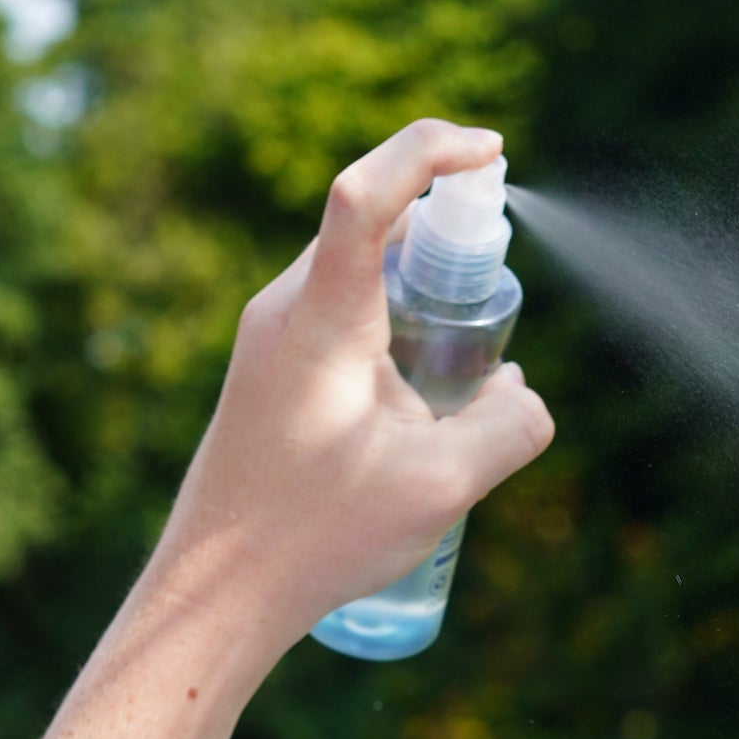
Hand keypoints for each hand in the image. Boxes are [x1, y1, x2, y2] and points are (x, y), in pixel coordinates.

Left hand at [149, 120, 554, 659]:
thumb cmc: (320, 534)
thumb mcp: (446, 484)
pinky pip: (345, 313)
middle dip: (449, 233)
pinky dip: (397, 324)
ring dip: (425, 289)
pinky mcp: (271, 370)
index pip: (369, 192)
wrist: (219, 589)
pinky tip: (425, 399)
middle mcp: (287, 309)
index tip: (493, 153)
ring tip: (467, 365)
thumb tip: (520, 391)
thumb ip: (512, 424)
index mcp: (323, 317)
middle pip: (374, 223)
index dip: (433, 150)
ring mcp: (272, 337)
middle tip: (500, 285)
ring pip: (362, 272)